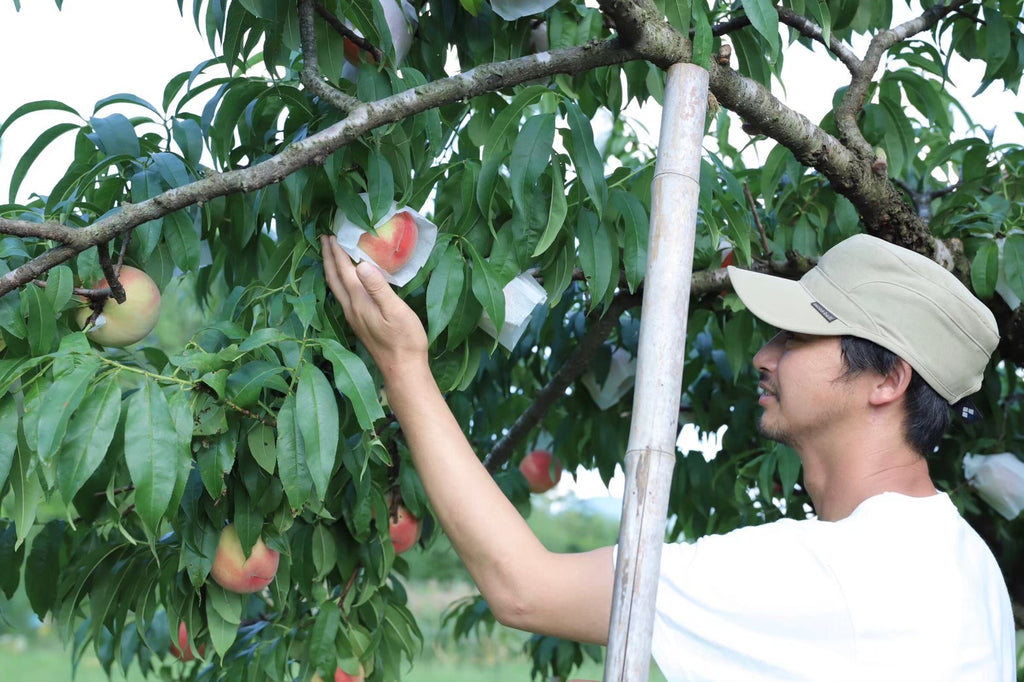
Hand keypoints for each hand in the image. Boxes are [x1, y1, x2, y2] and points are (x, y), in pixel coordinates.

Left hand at [320, 235, 427, 374]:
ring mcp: (354, 318)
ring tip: (331, 255)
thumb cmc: (404, 340)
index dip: (337, 252)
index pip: (344, 271)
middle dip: (329, 257)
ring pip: (337, 288)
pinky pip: (344, 296)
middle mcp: (351, 309)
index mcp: (359, 302)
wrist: (403, 369)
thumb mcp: (396, 311)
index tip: (331, 234)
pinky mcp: (360, 324)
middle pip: (334, 278)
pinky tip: (347, 281)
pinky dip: (341, 282)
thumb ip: (378, 288)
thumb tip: (361, 264)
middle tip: (325, 238)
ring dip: (332, 269)